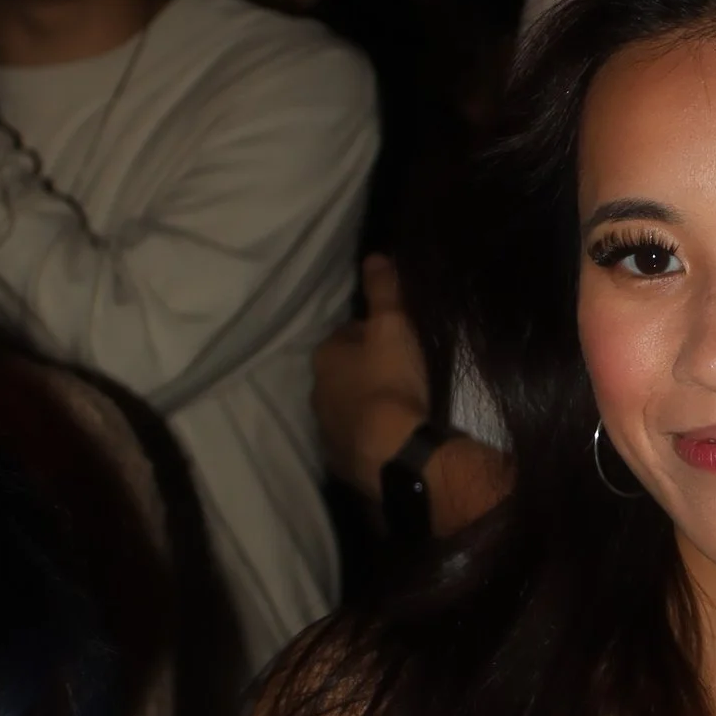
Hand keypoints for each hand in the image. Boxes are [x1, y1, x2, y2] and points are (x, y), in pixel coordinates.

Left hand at [313, 255, 432, 498]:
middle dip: (365, 372)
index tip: (397, 340)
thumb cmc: (391, 381)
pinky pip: (354, 440)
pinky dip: (369, 435)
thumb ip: (384, 289)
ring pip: (347, 407)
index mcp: (324, 356)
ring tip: (400, 407)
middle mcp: (315, 392)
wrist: (394, 452)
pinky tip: (393, 437)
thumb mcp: (394, 326)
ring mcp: (325, 430)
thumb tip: (373, 254)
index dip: (371, 334)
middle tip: (400, 373)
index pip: (346, 335)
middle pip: (344, 373)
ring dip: (366, 405)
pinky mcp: (340, 461)